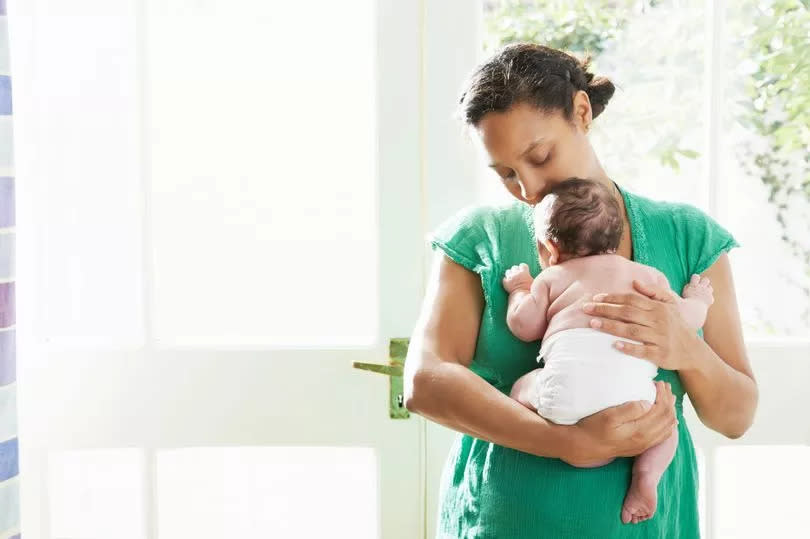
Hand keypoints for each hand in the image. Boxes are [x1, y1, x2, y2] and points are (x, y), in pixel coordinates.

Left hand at [502, 263, 533, 293]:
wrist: (522, 297)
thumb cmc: (529, 291)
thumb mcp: (532, 281)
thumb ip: (529, 276)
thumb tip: (529, 274)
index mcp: (524, 272)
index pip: (522, 265)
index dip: (522, 268)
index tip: (522, 271)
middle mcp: (517, 273)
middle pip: (514, 267)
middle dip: (515, 271)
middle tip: (516, 276)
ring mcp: (511, 277)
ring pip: (508, 271)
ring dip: (509, 274)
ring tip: (512, 279)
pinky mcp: (506, 282)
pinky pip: (504, 279)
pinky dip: (506, 281)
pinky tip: (508, 284)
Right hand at [562, 381, 677, 465]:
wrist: (583, 447)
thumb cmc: (593, 428)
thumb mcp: (609, 416)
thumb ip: (630, 410)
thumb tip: (648, 403)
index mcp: (640, 431)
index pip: (661, 411)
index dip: (663, 395)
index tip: (658, 383)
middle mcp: (646, 440)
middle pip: (667, 418)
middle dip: (669, 400)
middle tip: (664, 386)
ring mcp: (644, 444)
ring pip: (668, 427)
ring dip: (670, 410)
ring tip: (667, 396)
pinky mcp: (641, 446)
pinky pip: (662, 435)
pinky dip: (667, 423)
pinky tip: (665, 416)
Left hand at [582, 280, 700, 370]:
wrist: (693, 351)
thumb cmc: (676, 325)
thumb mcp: (670, 305)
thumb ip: (653, 292)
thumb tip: (635, 281)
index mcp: (658, 308)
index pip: (632, 299)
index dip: (613, 298)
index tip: (595, 298)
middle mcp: (658, 321)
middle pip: (628, 313)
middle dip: (605, 309)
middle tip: (586, 308)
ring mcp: (659, 338)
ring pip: (632, 330)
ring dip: (611, 326)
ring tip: (593, 323)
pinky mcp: (661, 354)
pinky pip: (643, 350)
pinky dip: (629, 348)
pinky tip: (614, 345)